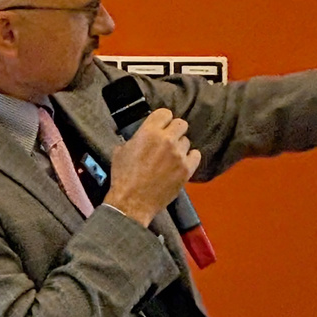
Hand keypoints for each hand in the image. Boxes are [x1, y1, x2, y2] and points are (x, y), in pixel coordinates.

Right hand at [105, 109, 199, 225]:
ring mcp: (178, 155)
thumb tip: (140, 136)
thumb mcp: (121, 151)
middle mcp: (166, 140)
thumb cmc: (124, 178)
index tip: (162, 126)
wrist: (132, 202)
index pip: (165, 113)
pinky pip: (196, 155)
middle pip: (181, 124)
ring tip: (171, 157)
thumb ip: (135, 138)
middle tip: (168, 140)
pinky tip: (182, 163)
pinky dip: (190, 158)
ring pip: (187, 141)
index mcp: (148, 132)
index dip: (163, 120)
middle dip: (174, 130)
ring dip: (180, 147)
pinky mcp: (186, 169)